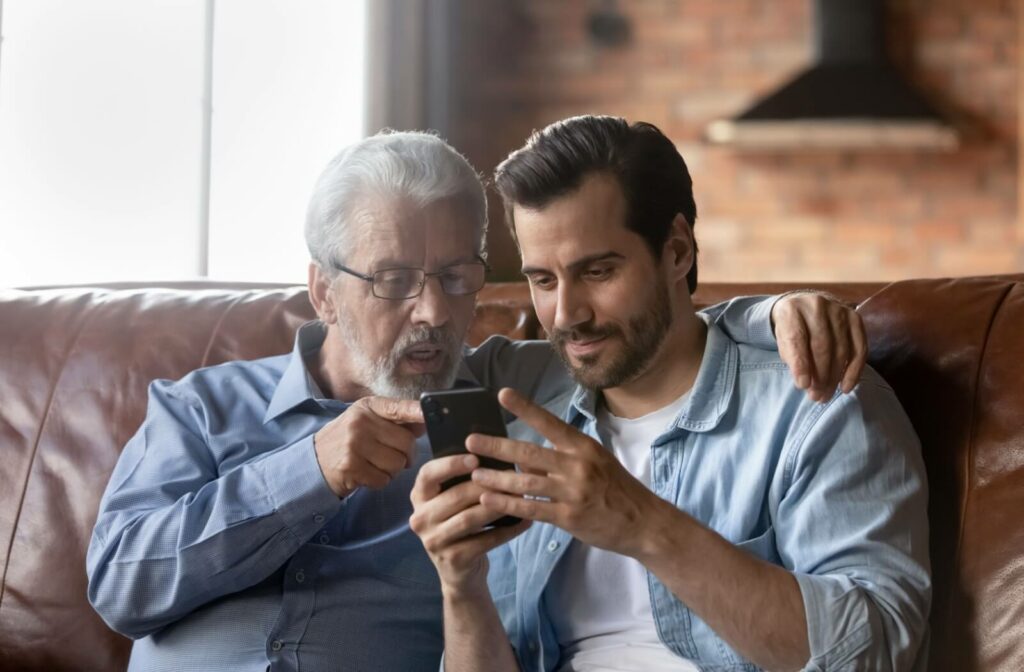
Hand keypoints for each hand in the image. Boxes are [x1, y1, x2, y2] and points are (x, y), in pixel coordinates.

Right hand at [314, 396, 425, 497]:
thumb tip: (425, 422)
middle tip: (393, 456)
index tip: (430, 413)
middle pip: (406, 442)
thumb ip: (396, 421)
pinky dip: (380, 481)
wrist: (314, 461)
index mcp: (368, 407)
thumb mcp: (367, 422)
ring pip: (398, 464)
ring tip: (376, 464)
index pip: (398, 407)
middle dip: (406, 454)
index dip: (417, 411)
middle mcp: (361, 423)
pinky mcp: (351, 467)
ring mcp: (354, 445)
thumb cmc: (348, 440)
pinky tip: (367, 474)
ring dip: (392, 470)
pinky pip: (384, 479)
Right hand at [410, 454, 529, 593]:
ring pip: (470, 518)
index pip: (428, 474)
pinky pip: (486, 540)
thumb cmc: (460, 527)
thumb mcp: (452, 503)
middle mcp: (420, 519)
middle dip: (487, 484)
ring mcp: (434, 541)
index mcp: (419, 497)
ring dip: (499, 505)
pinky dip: (508, 530)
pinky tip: (525, 520)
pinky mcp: (453, 559)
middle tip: (513, 474)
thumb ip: (462, 482)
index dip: (450, 464)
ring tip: (521, 495)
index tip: (475, 458)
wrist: (459, 572)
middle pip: (455, 496)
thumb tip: (494, 457)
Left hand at [467, 388, 662, 557]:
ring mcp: (573, 491)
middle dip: (496, 446)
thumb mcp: (594, 464)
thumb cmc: (617, 489)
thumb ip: (560, 459)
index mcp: (582, 446)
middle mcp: (577, 465)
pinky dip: (507, 505)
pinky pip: (531, 509)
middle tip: (470, 441)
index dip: (525, 407)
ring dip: (496, 479)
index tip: (502, 394)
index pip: (549, 422)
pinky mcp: (569, 517)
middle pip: (529, 452)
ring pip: (525, 482)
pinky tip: (488, 501)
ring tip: (474, 475)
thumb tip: (524, 459)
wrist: (643, 522)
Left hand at [771, 291, 866, 402]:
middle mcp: (816, 306)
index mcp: (792, 309)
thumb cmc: (792, 328)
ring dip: (835, 377)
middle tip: (816, 396)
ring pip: (841, 349)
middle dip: (820, 375)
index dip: (800, 364)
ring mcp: (839, 310)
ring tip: (826, 395)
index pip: (797, 339)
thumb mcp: (783, 339)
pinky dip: (854, 370)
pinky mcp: (855, 318)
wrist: (805, 305)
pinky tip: (846, 386)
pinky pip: (859, 348)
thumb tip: (807, 383)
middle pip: (822, 346)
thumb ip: (792, 357)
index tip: (803, 386)